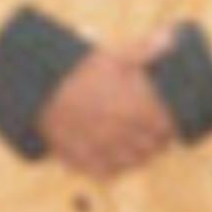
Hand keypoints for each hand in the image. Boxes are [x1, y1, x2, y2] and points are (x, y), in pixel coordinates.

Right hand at [39, 42, 175, 180]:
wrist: (39, 89)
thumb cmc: (79, 72)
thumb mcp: (114, 56)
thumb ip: (145, 49)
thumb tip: (171, 37)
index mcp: (136, 111)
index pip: (166, 128)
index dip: (171, 125)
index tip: (170, 121)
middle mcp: (124, 135)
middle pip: (153, 148)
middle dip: (158, 141)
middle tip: (157, 133)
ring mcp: (103, 150)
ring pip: (133, 163)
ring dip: (140, 155)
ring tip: (139, 145)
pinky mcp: (83, 160)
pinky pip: (108, 173)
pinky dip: (115, 168)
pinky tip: (115, 157)